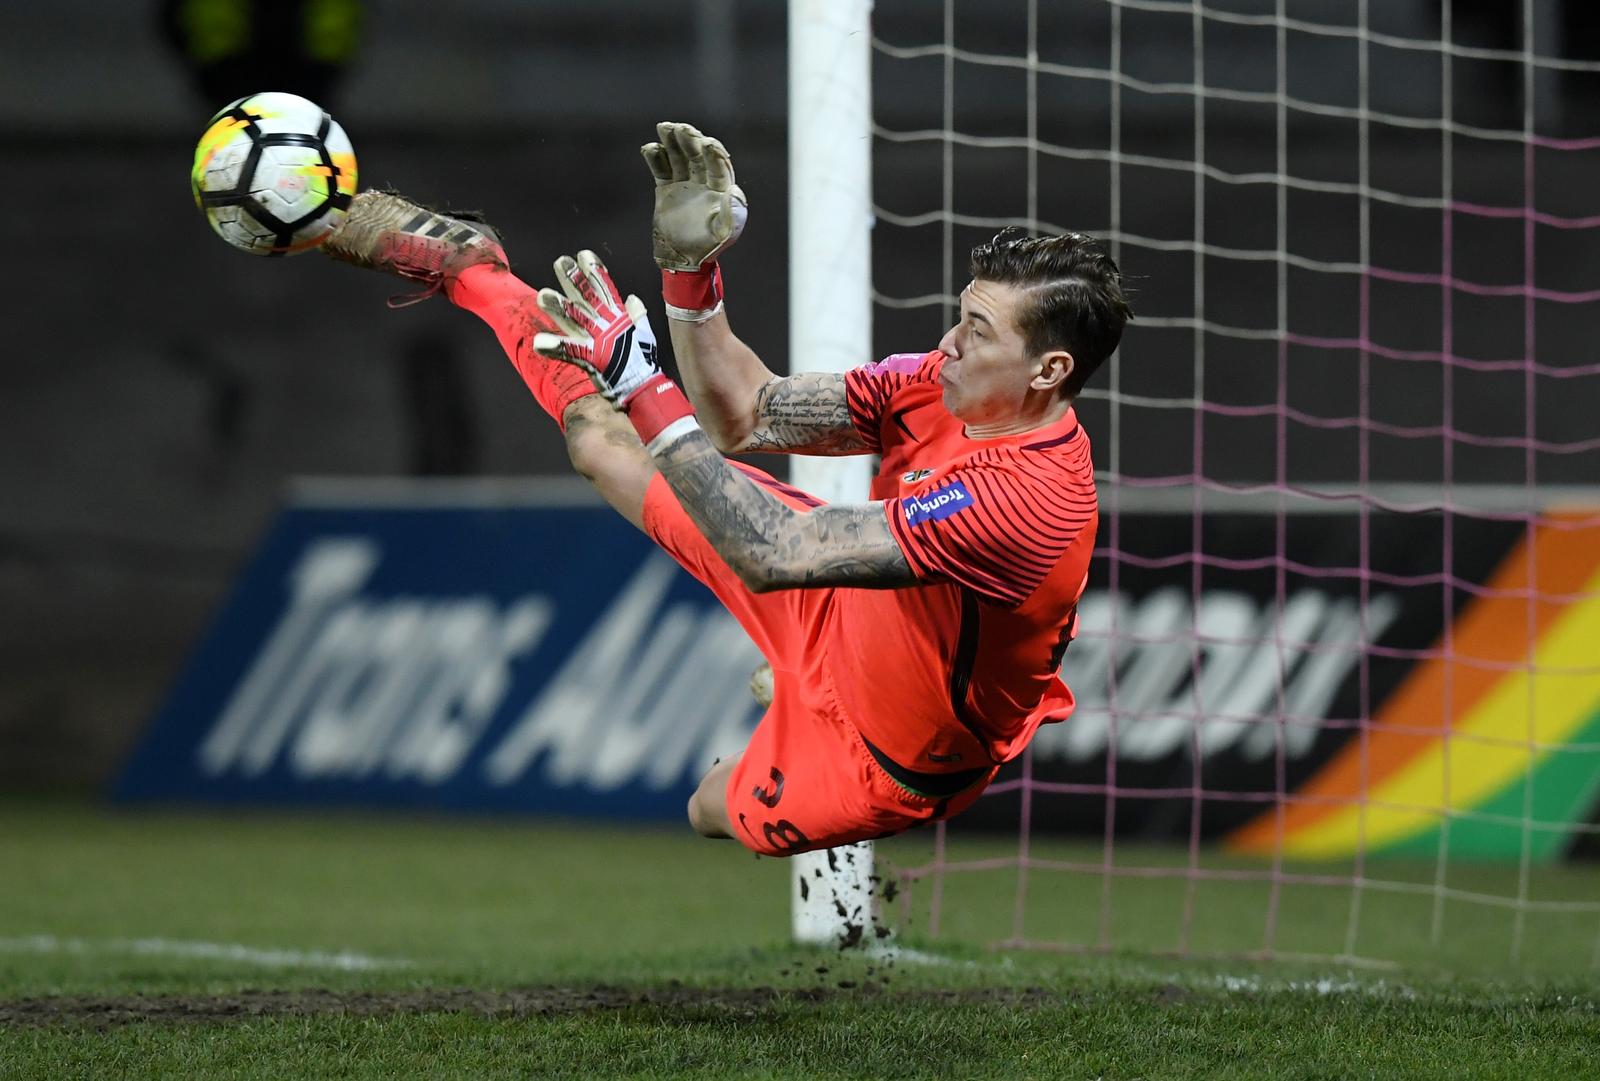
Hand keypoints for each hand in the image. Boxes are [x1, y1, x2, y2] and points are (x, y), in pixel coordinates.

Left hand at [531, 250, 661, 402]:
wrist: (645, 388)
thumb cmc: (642, 363)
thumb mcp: (643, 333)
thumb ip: (636, 315)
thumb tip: (633, 299)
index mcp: (618, 317)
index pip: (605, 289)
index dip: (595, 271)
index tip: (584, 254)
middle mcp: (607, 324)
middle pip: (587, 297)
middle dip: (573, 279)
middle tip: (560, 262)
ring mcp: (599, 339)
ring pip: (575, 319)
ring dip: (559, 307)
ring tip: (541, 295)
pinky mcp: (593, 358)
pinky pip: (570, 351)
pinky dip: (555, 347)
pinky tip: (538, 343)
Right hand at [640, 121, 747, 271]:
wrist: (684, 259)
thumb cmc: (709, 246)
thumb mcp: (724, 233)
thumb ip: (732, 214)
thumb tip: (734, 192)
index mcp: (721, 189)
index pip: (718, 166)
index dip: (713, 153)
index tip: (705, 142)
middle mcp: (704, 182)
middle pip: (697, 156)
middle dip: (690, 141)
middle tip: (680, 128)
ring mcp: (685, 184)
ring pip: (679, 158)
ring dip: (672, 143)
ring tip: (664, 127)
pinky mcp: (667, 189)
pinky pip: (662, 169)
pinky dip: (656, 158)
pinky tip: (650, 148)